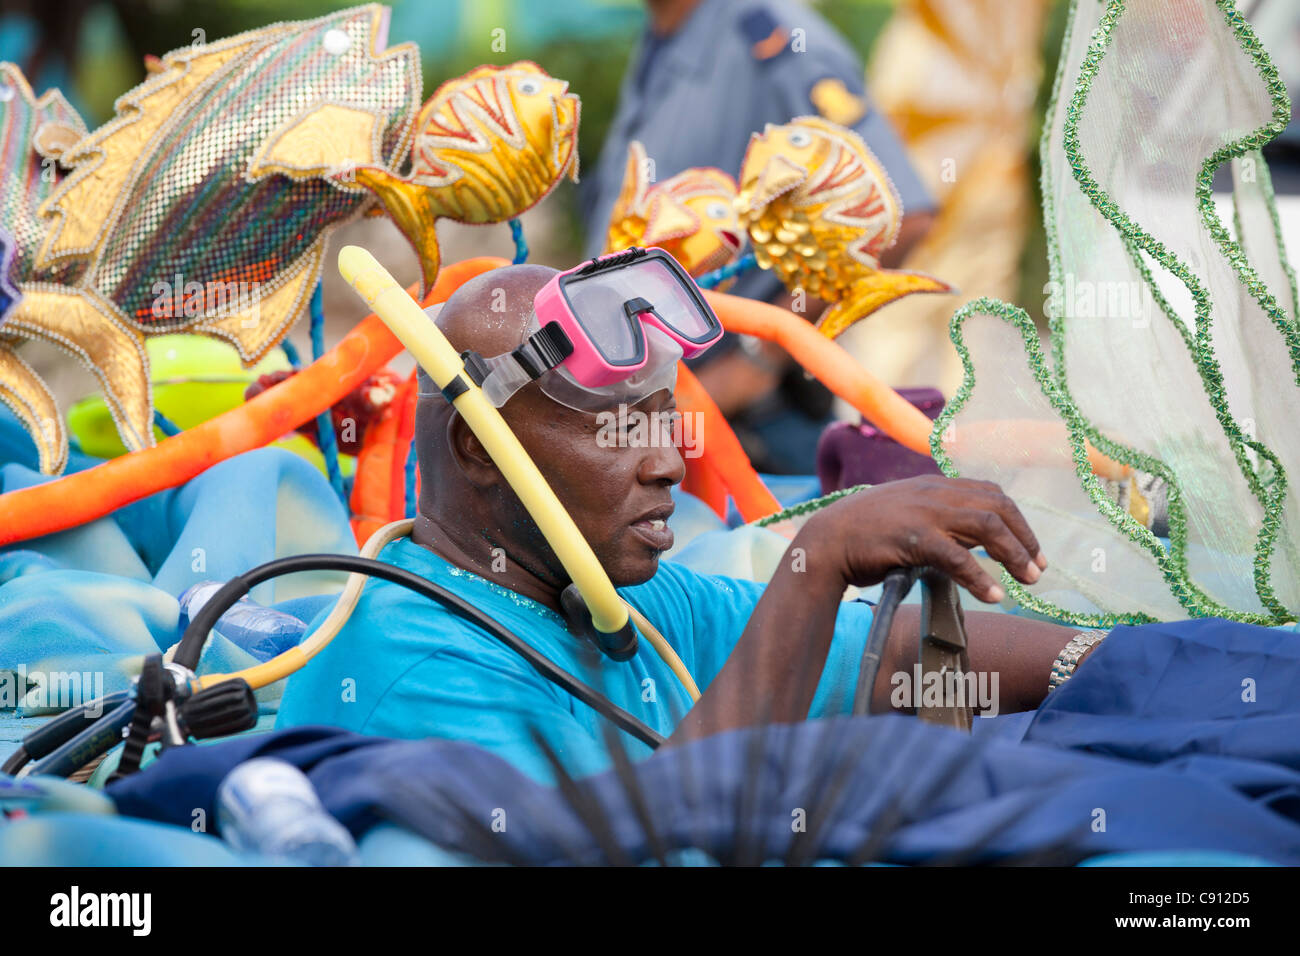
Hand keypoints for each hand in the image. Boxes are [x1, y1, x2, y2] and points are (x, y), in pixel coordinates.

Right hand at [798, 476, 1046, 602]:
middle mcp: (933, 492)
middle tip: (1038, 568)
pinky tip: (994, 595)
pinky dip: (981, 577)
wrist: (825, 542)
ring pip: (986, 525)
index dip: (1018, 520)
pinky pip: (957, 556)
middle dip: (1025, 537)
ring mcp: (924, 512)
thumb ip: (937, 523)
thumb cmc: (864, 536)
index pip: (990, 493)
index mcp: (933, 485)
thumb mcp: (906, 518)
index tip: (1032, 549)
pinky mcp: (913, 537)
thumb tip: (969, 546)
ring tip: (1028, 580)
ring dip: (1014, 554)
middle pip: (997, 506)